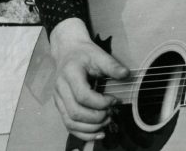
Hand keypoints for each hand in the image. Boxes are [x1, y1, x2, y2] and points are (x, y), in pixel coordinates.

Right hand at [50, 18, 129, 141]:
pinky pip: (68, 125)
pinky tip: (98, 133)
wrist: (68, 51)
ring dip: (90, 128)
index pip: (83, 96)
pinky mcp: (60, 106)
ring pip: (70, 122)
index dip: (101, 102)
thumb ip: (112, 65)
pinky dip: (83, 133)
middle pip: (75, 112)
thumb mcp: (99, 55)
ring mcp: (58, 99)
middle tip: (111, 113)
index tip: (114, 100)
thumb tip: (126, 75)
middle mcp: (60, 89)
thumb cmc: (84, 53)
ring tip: (107, 121)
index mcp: (70, 74)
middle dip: (96, 117)